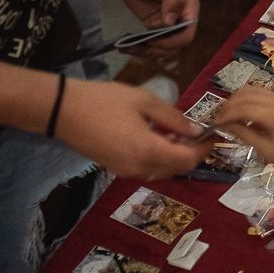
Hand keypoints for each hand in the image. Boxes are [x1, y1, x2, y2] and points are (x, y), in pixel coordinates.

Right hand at [53, 79, 209, 178]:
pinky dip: (158, 156)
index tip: (211, 135)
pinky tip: (156, 136)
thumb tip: (195, 131)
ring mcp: (126, 172)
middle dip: (190, 152)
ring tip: (175, 131)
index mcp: (148, 151)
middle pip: (176, 168)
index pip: (187, 160)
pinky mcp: (116, 169)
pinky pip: (146, 168)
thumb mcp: (144, 101)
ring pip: (161, 170)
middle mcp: (139, 168)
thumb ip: (173, 118)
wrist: (62, 111)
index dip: (202, 150)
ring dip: (174, 155)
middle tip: (194, 131)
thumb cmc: (104, 101)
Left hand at [113, 0, 198, 55]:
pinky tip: (128, 46)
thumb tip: (171, 22)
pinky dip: (141, 47)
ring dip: (148, 52)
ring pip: (163, 47)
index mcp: (188, 7)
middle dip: (158, 49)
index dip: (173, 42)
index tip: (155, 41)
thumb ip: (171, 0)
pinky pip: (152, 42)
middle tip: (140, 46)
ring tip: (130, 48)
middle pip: (176, 44)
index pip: (187, 33)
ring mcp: (167, 22)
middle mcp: (181, 17)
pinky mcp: (154, 24)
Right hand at [213, 88, 273, 176]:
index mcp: (273, 116)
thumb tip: (226, 125)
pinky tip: (242, 108)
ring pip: (252, 89)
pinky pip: (261, 91)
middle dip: (229, 105)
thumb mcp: (265, 149)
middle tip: (220, 117)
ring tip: (229, 112)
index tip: (216, 123)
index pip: (243, 108)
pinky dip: (248, 97)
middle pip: (246, 95)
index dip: (227, 114)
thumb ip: (245, 134)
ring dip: (238, 98)